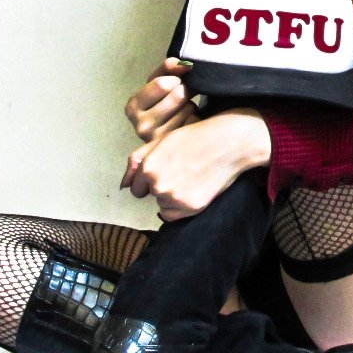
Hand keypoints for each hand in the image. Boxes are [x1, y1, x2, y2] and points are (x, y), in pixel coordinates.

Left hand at [119, 109, 271, 220]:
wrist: (229, 142)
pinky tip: (194, 189)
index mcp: (148, 168)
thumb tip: (123, 185)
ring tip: (191, 178)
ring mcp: (175, 198)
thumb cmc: (196, 137)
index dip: (149, 179)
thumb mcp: (161, 141)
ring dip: (172, 196)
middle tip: (181, 170)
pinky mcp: (192, 207)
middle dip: (161, 186)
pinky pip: (175, 215)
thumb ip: (137, 161)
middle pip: (151, 196)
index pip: (136, 187)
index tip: (165, 170)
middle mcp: (159, 185)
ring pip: (163, 205)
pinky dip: (181, 207)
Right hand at [125, 58, 197, 143]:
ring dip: (191, 104)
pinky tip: (188, 121)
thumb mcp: (158, 80)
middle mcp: (141, 126)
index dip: (174, 79)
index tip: (175, 82)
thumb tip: (185, 65)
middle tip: (184, 94)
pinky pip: (195, 122)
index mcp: (133, 107)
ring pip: (188, 108)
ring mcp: (158, 140)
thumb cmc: (162, 100)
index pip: (162, 84)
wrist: (168, 127)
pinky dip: (196, 117)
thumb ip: (168, 67)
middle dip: (185, 90)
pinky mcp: (175, 147)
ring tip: (184, 108)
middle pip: (177, 96)